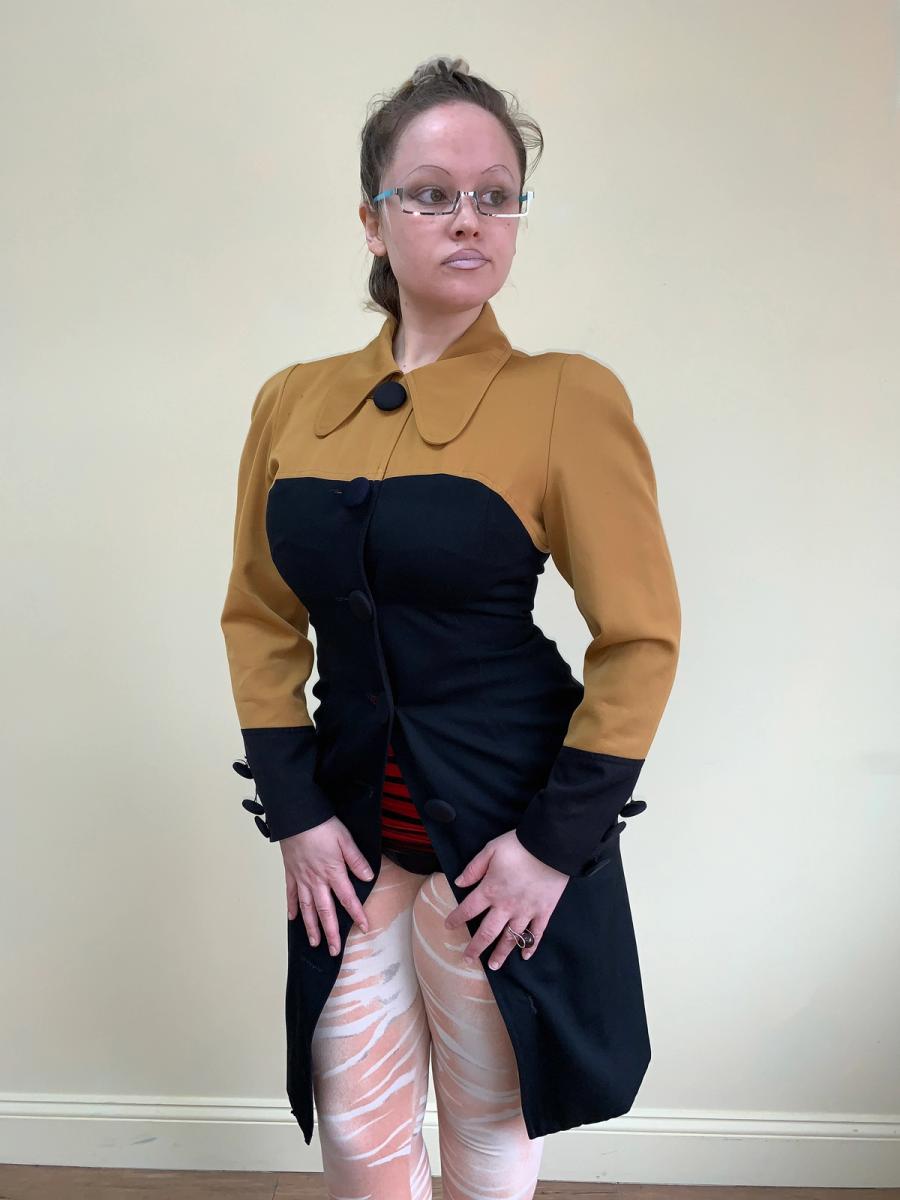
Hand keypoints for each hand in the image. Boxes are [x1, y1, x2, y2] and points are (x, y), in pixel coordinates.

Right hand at [280, 816, 373, 954]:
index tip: (364, 928)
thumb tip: (368, 877)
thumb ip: (356, 860)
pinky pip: (290, 894)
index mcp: (333, 872)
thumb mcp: (345, 839)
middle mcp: (316, 880)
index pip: (348, 899)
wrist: (295, 816)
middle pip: (325, 912)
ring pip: (307, 908)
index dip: (357, 914)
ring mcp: (301, 878)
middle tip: (334, 951)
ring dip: (311, 927)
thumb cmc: (321, 825)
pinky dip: (292, 908)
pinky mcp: (290, 873)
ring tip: (315, 943)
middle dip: (331, 933)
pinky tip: (293, 919)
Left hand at [444, 830, 568, 968]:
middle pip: (487, 932)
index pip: (468, 909)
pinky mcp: (543, 912)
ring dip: (501, 953)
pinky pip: (536, 934)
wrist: (551, 847)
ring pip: (510, 938)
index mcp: (490, 890)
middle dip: (475, 947)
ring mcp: (525, 912)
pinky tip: (525, 956)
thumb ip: (474, 868)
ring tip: (493, 965)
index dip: (456, 918)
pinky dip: (530, 946)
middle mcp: (505, 906)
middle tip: (467, 959)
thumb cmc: (519, 846)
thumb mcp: (491, 850)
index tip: (448, 926)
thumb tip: (458, 883)